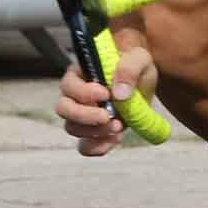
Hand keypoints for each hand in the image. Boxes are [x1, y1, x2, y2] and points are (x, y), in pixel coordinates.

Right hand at [56, 33, 156, 158]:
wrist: (145, 89)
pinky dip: (98, 147)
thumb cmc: (137, 68)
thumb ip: (130, 68)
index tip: (106, 94)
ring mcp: (82, 117)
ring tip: (118, 126)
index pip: (69, 84)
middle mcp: (75, 95)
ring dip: (94, 131)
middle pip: (63, 109)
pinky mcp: (92, 133)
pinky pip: (84, 146)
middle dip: (84, 116)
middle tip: (107, 116)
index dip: (84, 92)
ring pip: (72, 128)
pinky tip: (114, 139)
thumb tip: (119, 93)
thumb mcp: (140, 59)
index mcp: (81, 73)